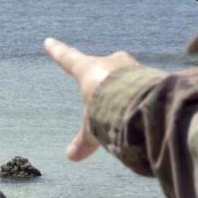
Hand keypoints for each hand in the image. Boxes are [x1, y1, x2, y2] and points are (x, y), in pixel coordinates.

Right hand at [44, 37, 139, 160]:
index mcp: (88, 70)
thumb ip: (84, 141)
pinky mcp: (149, 73)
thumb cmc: (108, 109)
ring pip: (125, 72)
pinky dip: (141, 90)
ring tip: (128, 98)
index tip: (48, 41)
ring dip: (124, 82)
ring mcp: (130, 66)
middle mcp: (109, 62)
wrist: (140, 102)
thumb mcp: (93, 128)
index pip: (67, 58)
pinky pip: (141, 80)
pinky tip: (145, 103)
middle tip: (102, 79)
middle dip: (102, 71)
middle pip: (102, 63)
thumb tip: (70, 156)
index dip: (57, 51)